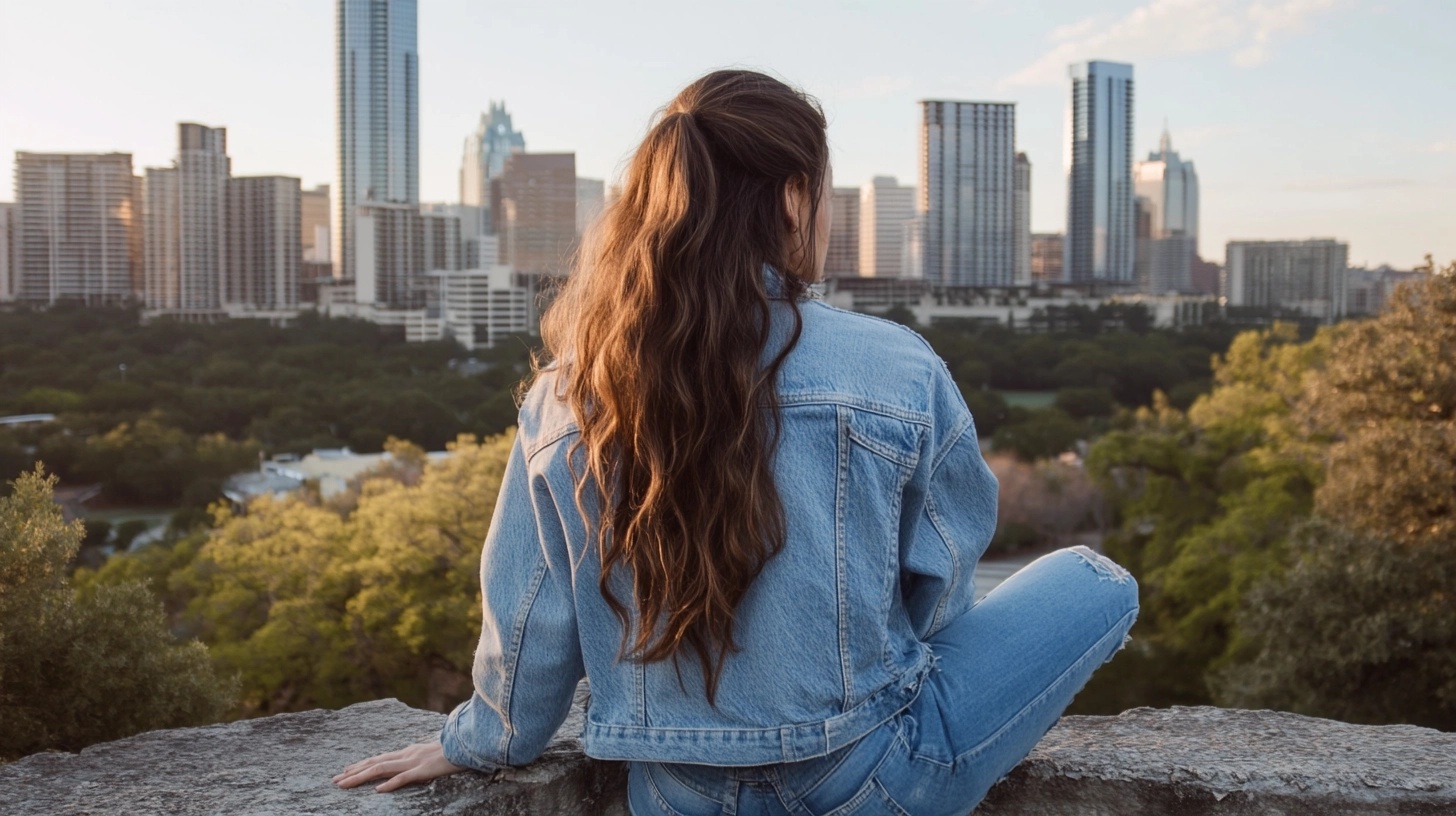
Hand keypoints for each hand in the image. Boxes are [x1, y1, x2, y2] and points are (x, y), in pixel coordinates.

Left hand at [332, 741, 467, 791]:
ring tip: (344, 784)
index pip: (378, 758)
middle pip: (374, 763)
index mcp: (406, 752)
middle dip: (353, 772)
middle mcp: (405, 755)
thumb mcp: (427, 754)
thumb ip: (414, 758)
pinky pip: (403, 778)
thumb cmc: (449, 751)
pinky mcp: (423, 771)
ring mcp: (413, 762)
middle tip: (335, 780)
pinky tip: (378, 790)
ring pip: (381, 769)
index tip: (345, 770)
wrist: (466, 746)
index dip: (360, 764)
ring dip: (361, 777)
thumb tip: (403, 766)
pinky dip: (390, 784)